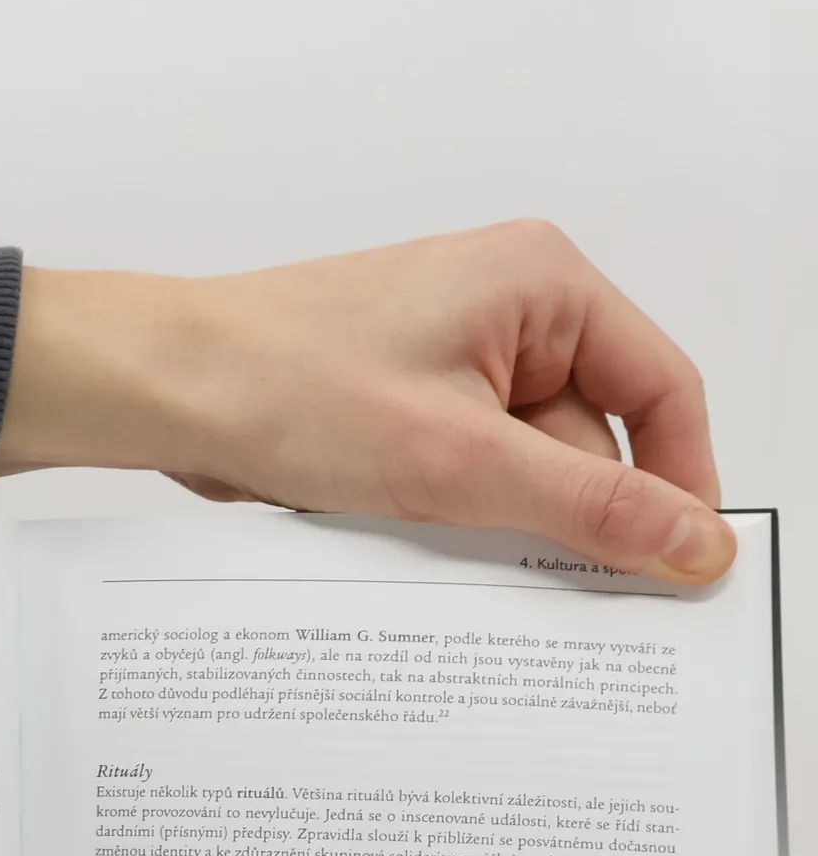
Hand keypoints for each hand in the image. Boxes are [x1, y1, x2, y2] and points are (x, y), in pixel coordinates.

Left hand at [0, 219, 733, 583]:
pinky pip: (461, 470)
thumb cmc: (283, 385)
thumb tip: (696, 542)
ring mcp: (449, 356)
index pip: (662, 389)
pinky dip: (445, 511)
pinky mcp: (402, 401)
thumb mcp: (461, 461)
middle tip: (533, 573)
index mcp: (542, 283)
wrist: (160, 389)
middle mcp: (506, 308)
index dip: (678, 481)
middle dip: (561, 509)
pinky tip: (399, 526)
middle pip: (590, 436)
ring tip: (429, 527)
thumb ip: (589, 506)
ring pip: (519, 464)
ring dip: (490, 515)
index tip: (678, 565)